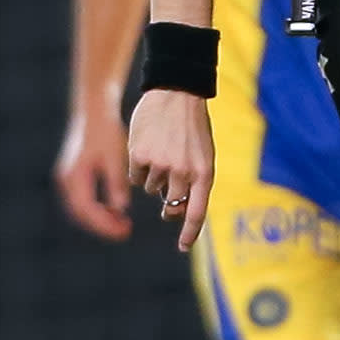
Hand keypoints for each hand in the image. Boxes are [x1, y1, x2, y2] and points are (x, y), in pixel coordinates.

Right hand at [55, 101, 134, 240]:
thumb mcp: (115, 157)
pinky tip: (115, 210)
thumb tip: (120, 209)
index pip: (87, 210)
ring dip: (100, 218)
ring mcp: (67, 177)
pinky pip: (82, 199)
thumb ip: (116, 183)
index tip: (124, 232)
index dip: (105, 224)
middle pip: (81, 213)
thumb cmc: (106, 131)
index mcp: (74, 176)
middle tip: (125, 232)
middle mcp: (66, 179)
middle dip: (102, 225)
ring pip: (80, 208)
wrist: (93, 109)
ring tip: (123, 224)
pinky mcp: (72, 174)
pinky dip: (96, 208)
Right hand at [125, 87, 214, 249]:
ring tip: (163, 152)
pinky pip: (135, 176)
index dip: (189, 233)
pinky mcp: (139, 155)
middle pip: (171, 203)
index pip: (197, 212)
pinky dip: (139, 168)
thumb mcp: (203, 154)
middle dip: (169, 206)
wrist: (177, 92)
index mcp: (204, 172)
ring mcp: (160, 164)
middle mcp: (183, 172)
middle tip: (168, 204)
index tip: (183, 247)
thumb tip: (174, 211)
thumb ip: (194, 182)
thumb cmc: (192, 126)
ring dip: (154, 177)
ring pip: (151, 188)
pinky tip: (147, 148)